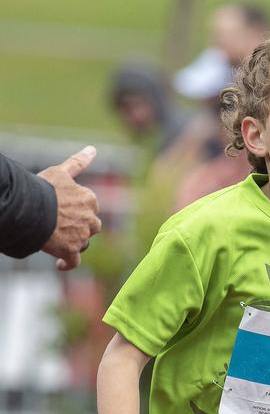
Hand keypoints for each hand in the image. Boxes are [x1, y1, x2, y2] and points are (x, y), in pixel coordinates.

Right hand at [39, 146, 101, 270]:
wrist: (31, 209)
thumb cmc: (44, 188)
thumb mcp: (61, 172)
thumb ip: (78, 162)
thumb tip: (93, 149)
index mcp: (89, 199)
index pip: (90, 207)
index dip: (78, 209)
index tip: (66, 209)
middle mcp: (90, 219)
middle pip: (90, 226)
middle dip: (80, 227)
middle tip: (61, 224)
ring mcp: (82, 236)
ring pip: (83, 243)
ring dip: (74, 242)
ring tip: (57, 239)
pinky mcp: (71, 251)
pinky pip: (73, 262)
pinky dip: (67, 264)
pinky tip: (59, 264)